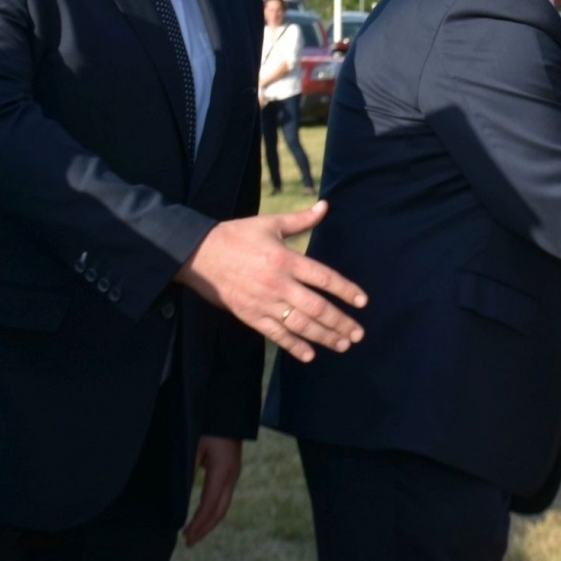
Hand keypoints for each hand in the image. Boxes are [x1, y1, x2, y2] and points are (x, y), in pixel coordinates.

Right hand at [175, 201, 367, 362]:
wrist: (198, 254)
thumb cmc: (237, 235)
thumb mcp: (270, 223)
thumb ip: (301, 220)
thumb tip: (325, 206)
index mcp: (286, 259)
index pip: (323, 277)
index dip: (345, 289)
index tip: (362, 301)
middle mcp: (278, 283)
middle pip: (316, 307)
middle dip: (339, 322)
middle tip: (358, 334)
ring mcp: (263, 302)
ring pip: (299, 324)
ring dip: (323, 336)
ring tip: (342, 344)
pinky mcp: (249, 315)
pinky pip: (275, 334)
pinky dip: (293, 345)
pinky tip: (309, 355)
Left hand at [183, 436, 241, 545]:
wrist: (227, 410)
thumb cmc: (208, 426)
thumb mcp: (194, 449)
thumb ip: (188, 474)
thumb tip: (180, 499)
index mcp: (222, 471)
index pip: (209, 505)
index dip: (197, 523)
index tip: (185, 536)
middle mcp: (232, 475)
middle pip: (220, 510)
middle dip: (205, 528)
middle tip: (189, 543)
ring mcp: (234, 473)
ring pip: (224, 505)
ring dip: (209, 521)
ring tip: (194, 534)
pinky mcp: (232, 470)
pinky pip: (224, 497)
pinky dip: (213, 510)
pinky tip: (203, 514)